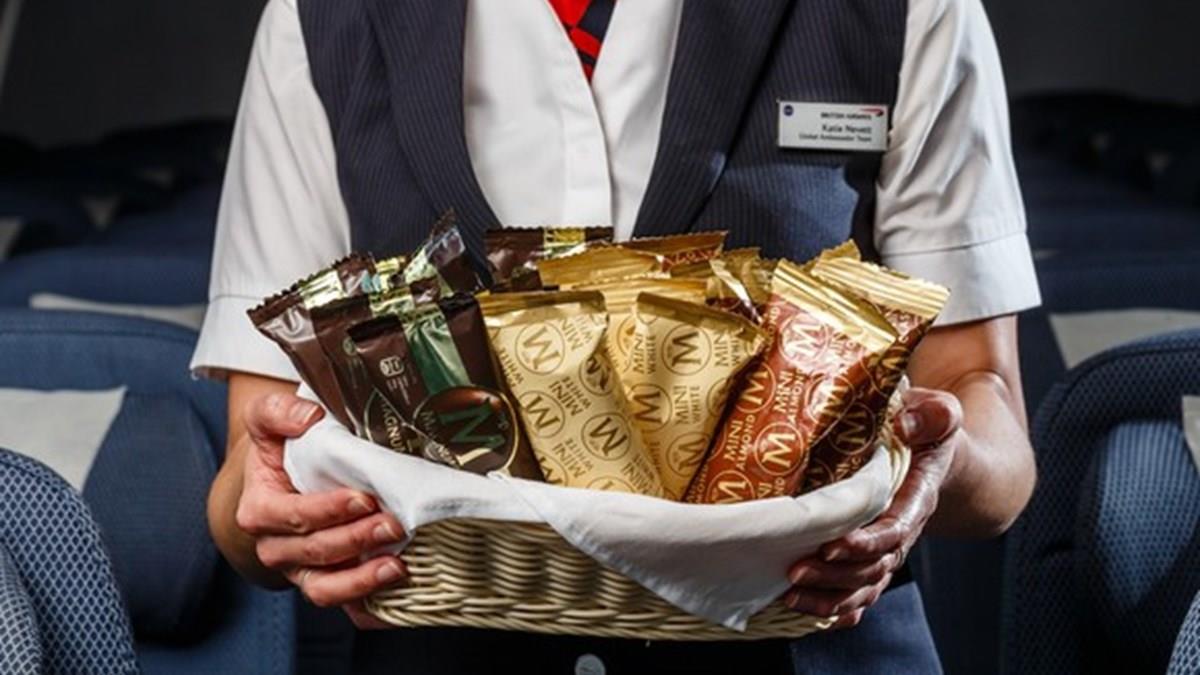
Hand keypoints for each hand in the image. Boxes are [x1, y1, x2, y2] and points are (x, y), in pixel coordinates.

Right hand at [233, 391, 408, 609]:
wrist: (284, 476)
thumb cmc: (279, 449)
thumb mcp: (266, 419)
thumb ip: (277, 411)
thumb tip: (308, 417)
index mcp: (260, 511)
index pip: (292, 517)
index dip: (327, 511)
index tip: (363, 499)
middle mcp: (277, 547)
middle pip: (315, 552)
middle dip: (355, 540)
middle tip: (393, 524)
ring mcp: (302, 570)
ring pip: (325, 589)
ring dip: (362, 580)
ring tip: (397, 566)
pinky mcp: (328, 583)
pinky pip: (347, 607)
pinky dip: (372, 609)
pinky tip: (401, 599)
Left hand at [784, 387, 962, 627]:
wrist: (933, 452)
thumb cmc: (927, 428)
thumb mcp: (938, 412)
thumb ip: (933, 415)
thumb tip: (905, 425)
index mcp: (918, 497)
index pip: (896, 530)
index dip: (867, 543)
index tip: (834, 544)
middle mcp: (902, 530)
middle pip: (873, 567)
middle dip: (835, 575)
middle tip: (796, 570)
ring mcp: (886, 548)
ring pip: (863, 588)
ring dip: (829, 597)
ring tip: (790, 595)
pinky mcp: (870, 555)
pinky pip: (858, 594)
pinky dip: (835, 609)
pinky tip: (806, 613)